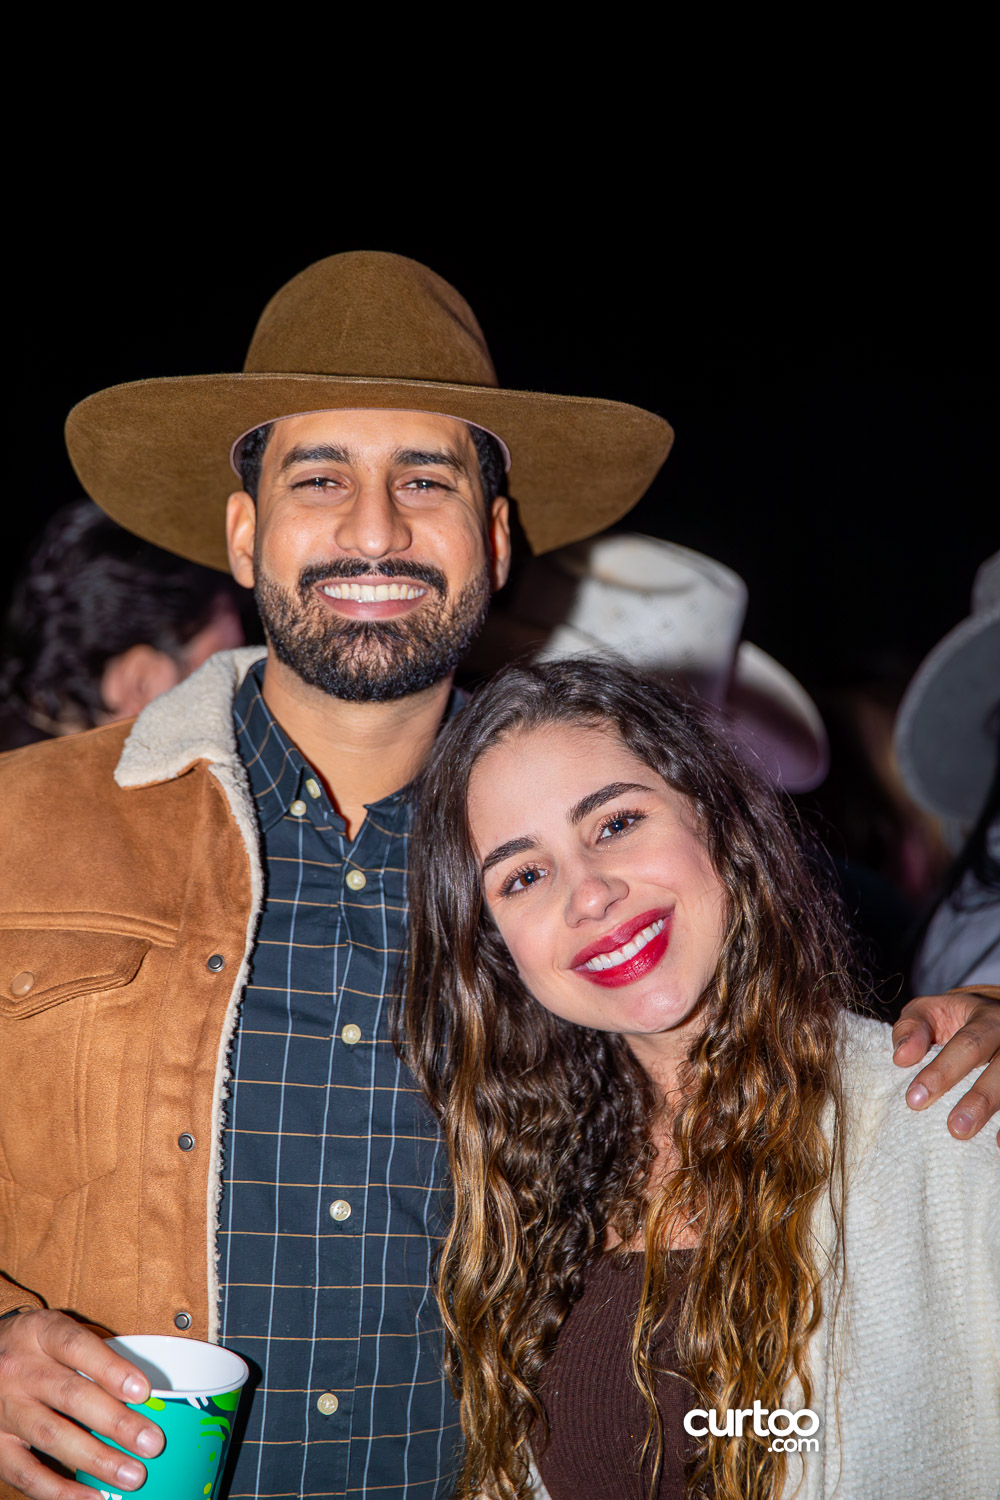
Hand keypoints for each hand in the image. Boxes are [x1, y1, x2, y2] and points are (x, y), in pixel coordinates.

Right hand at [0, 1309, 163, 1497]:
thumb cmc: (32, 1347)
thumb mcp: (55, 1332)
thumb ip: (91, 1354)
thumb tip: (142, 1392)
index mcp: (40, 1333)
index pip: (77, 1347)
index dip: (111, 1369)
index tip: (143, 1391)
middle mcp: (20, 1370)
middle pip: (70, 1396)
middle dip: (115, 1422)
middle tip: (151, 1443)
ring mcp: (4, 1409)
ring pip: (51, 1435)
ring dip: (95, 1459)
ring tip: (131, 1474)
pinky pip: (26, 1473)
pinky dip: (59, 1490)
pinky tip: (90, 1497)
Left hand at [892, 990, 999, 1145]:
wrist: (991, 1014)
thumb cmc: (952, 1018)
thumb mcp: (928, 1012)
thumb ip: (911, 1029)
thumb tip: (902, 1057)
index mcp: (986, 1019)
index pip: (967, 1045)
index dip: (942, 1072)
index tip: (915, 1099)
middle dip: (979, 1100)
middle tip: (955, 1128)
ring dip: (997, 1114)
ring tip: (975, 1137)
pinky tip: (999, 1143)